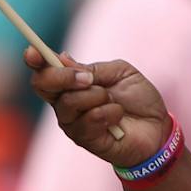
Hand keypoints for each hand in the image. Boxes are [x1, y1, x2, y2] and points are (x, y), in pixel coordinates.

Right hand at [26, 49, 170, 164]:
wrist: (158, 127)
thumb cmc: (138, 99)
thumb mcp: (121, 73)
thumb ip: (93, 69)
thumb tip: (62, 59)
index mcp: (72, 83)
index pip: (44, 71)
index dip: (35, 60)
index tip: (32, 51)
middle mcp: (66, 103)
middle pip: (43, 85)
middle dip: (63, 77)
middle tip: (89, 78)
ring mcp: (72, 122)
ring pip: (68, 103)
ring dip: (95, 97)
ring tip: (113, 101)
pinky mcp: (84, 139)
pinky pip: (87, 121)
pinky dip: (108, 113)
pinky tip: (118, 117)